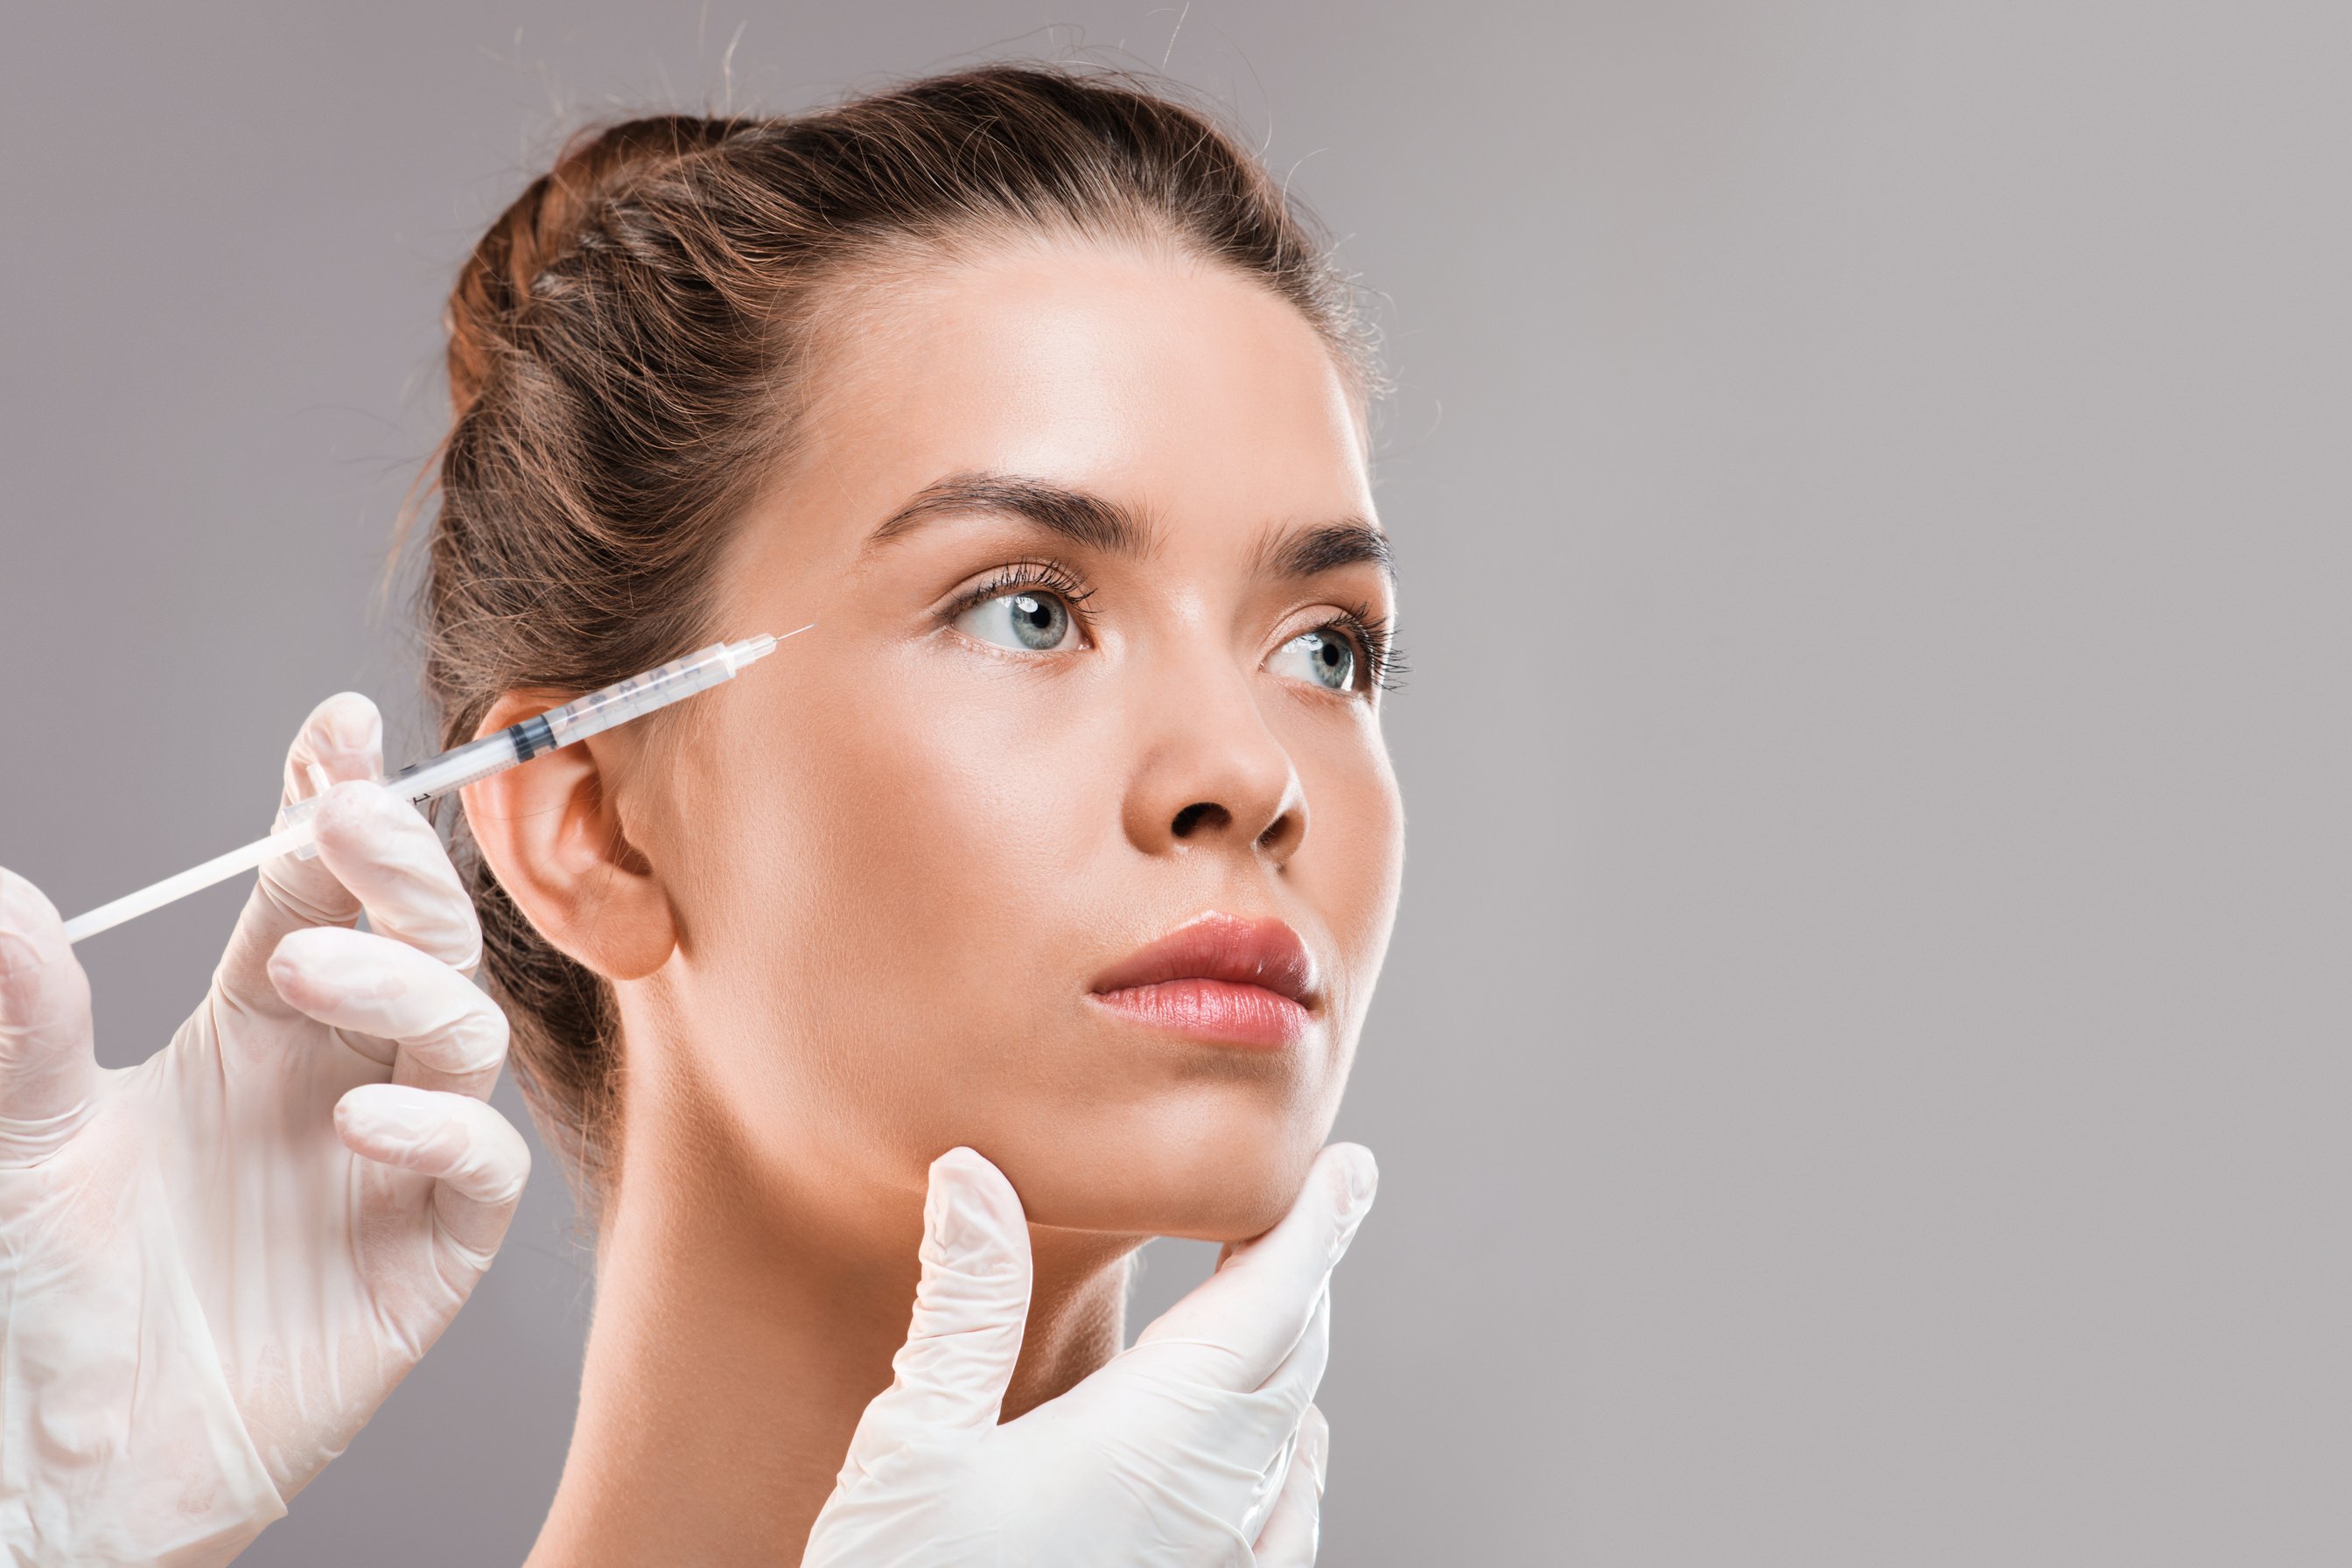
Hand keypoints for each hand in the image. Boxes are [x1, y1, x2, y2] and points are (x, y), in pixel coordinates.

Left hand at [0, 694, 530, 1566]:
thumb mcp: (19, 1141)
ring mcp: (392, 1161)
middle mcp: (335, 1077)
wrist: (61, 1468)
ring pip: (462, 1030)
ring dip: (407, 981)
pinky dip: (439, 1129)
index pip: (315, 888)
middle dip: (397, 867)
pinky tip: (358, 1121)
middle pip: (416, 938)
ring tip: (309, 973)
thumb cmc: (40, 1299)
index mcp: (250, 1029)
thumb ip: (26, 1020)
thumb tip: (3, 895)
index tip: (334, 734)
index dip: (335, 806)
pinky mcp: (427, 1256)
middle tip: (352, 821)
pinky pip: (479, 1168)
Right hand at [803, 1142, 1375, 1567]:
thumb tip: (975, 1172)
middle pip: (1291, 1357)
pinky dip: (1296, 1457)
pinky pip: (1284, 1524)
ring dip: (1297, 1353)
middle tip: (1328, 1199)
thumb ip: (964, 1306)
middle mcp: (1206, 1500)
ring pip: (1289, 1436)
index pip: (1268, 1301)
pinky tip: (1288, 1448)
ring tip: (1294, 1295)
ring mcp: (1211, 1566)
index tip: (1351, 1168)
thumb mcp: (914, 1443)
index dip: (1316, 1226)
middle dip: (1310, 1271)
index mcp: (1151, 1436)